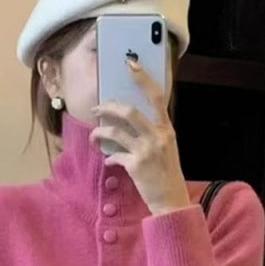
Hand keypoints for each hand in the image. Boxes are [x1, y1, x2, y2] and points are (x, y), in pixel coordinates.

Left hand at [89, 60, 191, 215]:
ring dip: (99, 132)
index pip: (156, 97)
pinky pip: (114, 156)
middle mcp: (157, 137)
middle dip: (108, 107)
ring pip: (115, 132)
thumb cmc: (167, 175)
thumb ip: (154, 133)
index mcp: (167, 130)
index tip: (131, 64)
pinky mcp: (135, 166)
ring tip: (93, 135)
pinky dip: (108, 158)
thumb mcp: (167, 149)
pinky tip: (108, 161)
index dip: (143, 78)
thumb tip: (131, 121)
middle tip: (97, 108)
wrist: (171, 201)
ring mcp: (146, 151)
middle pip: (129, 111)